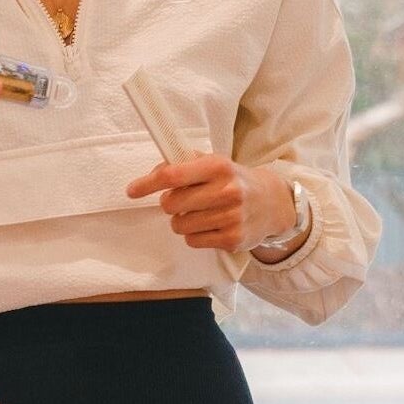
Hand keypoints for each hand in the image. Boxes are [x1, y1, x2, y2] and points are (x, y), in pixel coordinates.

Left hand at [125, 154, 292, 252]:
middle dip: (169, 203)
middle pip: (171, 204)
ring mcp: (231, 217)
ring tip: (197, 213)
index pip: (173, 175)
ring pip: (180, 225)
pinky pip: (193, 241)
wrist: (271, 202)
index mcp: (218, 166)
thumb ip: (182, 164)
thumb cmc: (233, 179)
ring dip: (181, 220)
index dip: (147, 183)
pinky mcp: (233, 239)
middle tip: (180, 200)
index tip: (132, 190)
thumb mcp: (213, 162)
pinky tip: (208, 225)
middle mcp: (227, 191)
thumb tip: (152, 175)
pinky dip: (194, 235)